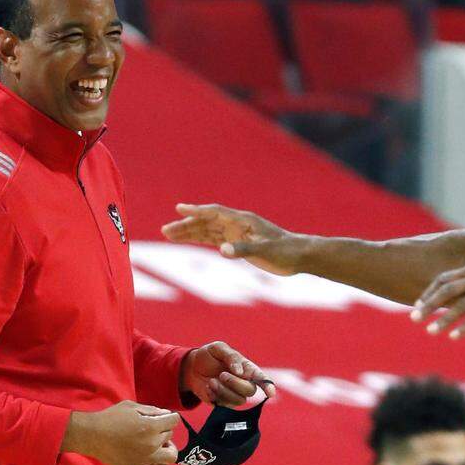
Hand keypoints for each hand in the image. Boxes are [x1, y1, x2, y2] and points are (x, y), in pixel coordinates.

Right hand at [62, 401, 179, 464]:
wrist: (93, 436)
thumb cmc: (111, 418)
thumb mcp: (131, 407)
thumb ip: (151, 410)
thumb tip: (166, 415)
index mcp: (151, 426)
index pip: (174, 421)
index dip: (170, 417)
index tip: (163, 417)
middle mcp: (152, 443)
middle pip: (170, 435)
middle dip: (164, 429)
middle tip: (153, 428)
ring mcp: (147, 458)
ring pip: (171, 455)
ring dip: (167, 447)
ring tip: (158, 443)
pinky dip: (161, 462)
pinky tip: (154, 455)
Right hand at [161, 203, 300, 276]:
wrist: (299, 256)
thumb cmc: (285, 251)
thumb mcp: (265, 251)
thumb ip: (243, 250)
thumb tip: (222, 250)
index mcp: (243, 220)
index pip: (215, 212)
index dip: (197, 211)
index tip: (179, 209)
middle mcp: (237, 224)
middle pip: (206, 221)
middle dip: (186, 225)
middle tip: (165, 230)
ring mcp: (236, 233)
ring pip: (207, 230)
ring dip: (189, 232)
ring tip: (168, 235)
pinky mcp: (238, 243)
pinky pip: (213, 239)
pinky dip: (199, 239)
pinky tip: (187, 240)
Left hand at [181, 341, 275, 407]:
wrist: (192, 367)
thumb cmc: (208, 355)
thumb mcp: (218, 348)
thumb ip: (231, 357)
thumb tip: (240, 371)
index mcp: (247, 368)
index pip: (262, 378)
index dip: (268, 386)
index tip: (271, 393)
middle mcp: (244, 382)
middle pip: (250, 391)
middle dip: (235, 383)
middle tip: (222, 375)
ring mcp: (234, 394)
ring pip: (238, 400)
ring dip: (223, 390)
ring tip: (211, 381)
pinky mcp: (223, 402)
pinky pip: (224, 405)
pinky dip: (214, 395)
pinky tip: (208, 386)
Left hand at [410, 261, 464, 338]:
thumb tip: (457, 298)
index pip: (445, 279)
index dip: (429, 292)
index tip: (417, 304)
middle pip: (447, 290)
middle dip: (428, 304)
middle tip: (413, 318)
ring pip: (461, 305)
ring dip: (443, 319)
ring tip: (430, 331)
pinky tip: (454, 337)